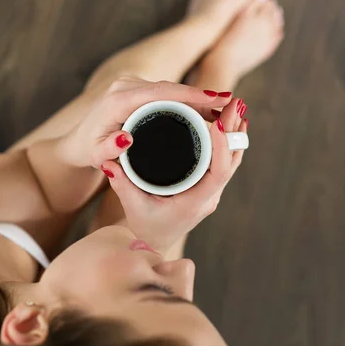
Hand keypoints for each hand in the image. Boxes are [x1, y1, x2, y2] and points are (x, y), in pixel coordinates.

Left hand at [61, 77, 230, 168]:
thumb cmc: (88, 152)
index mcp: (119, 98)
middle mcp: (125, 85)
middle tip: (231, 105)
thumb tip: (126, 139)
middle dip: (201, 95)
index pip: (161, 92)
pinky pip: (164, 91)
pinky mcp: (135, 88)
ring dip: (196, 96)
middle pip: (170, 87)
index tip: (217, 100)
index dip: (191, 95)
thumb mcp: (96, 156)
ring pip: (169, 88)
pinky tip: (204, 106)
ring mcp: (130, 84)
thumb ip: (108, 149)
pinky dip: (185, 98)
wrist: (76, 143)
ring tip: (224, 108)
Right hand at [100, 97, 247, 253]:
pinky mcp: (208, 187)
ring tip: (236, 107)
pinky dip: (227, 142)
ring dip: (234, 134)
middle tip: (235, 103)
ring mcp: (211, 192)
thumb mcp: (131, 205)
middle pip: (230, 161)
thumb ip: (121, 184)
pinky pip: (224, 162)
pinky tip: (228, 124)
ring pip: (231, 160)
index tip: (218, 122)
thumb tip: (109, 162)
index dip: (221, 146)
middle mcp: (208, 197)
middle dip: (233, 131)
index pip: (217, 172)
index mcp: (194, 202)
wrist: (152, 242)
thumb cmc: (144, 226)